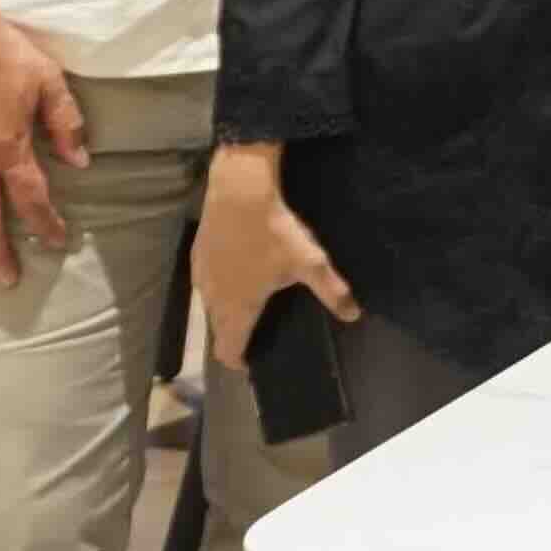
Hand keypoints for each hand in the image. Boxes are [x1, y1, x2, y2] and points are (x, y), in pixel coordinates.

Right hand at [190, 142, 351, 369]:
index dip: (238, 360)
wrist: (239, 190)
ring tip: (251, 302)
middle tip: (259, 331)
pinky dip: (220, 284)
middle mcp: (212, 298)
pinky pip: (206, 281)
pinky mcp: (197, 253)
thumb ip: (331, 291)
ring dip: (226, 310)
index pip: (226, 350)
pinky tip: (238, 270)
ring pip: (210, 305)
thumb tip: (353, 315)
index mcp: (236, 308)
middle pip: (218, 330)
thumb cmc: (273, 232)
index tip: (252, 361)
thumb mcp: (310, 262)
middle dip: (235, 335)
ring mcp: (200, 275)